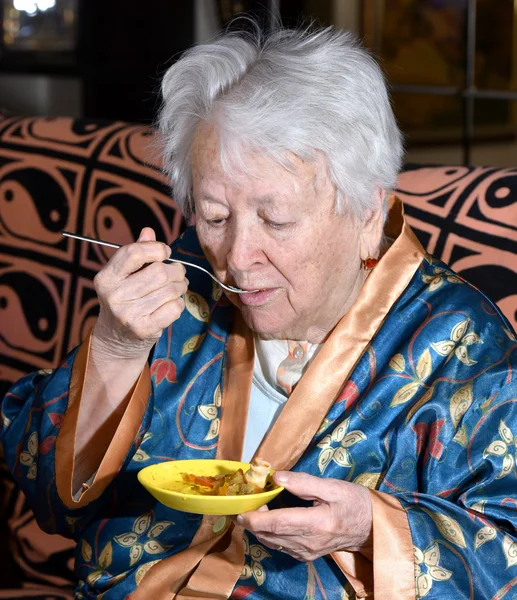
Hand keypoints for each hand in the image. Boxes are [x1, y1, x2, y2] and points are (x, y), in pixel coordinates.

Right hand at [92, 227, 187, 359]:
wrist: (116, 338)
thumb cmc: (125, 299)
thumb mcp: (124, 275)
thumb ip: (137, 253)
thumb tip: (148, 231)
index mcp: (106, 277)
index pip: (134, 252)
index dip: (156, 249)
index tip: (165, 252)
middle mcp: (114, 296)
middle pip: (159, 272)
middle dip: (176, 270)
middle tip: (178, 273)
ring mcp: (128, 315)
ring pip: (170, 290)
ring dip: (181, 286)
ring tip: (178, 287)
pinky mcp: (144, 329)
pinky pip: (175, 307)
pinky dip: (179, 303)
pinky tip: (172, 303)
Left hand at [236, 471, 372, 561]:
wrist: (371, 527)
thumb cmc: (353, 501)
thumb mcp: (332, 486)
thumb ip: (303, 482)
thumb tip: (277, 477)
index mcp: (316, 524)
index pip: (277, 523)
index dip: (255, 517)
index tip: (239, 508)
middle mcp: (309, 543)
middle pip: (270, 535)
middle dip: (250, 521)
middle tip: (242, 503)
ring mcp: (307, 552)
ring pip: (272, 543)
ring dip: (257, 527)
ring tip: (251, 508)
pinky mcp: (306, 555)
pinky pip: (280, 546)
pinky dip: (268, 534)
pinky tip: (265, 520)